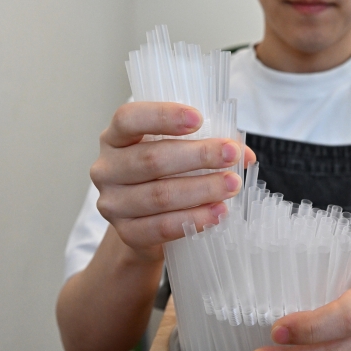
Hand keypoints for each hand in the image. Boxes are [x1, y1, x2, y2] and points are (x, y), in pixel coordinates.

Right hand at [90, 101, 255, 258]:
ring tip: (231, 186)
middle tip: (231, 155)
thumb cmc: (165, 177)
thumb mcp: (179, 152)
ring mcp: (112, 203)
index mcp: (115, 138)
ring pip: (159, 195)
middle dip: (198, 156)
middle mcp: (107, 168)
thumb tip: (243, 153)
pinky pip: (161, 227)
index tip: (199, 119)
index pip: (129, 119)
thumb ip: (207, 144)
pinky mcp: (125, 233)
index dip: (163, 117)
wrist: (145, 224)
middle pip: (151, 159)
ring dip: (201, 189)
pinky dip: (193, 219)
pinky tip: (217, 213)